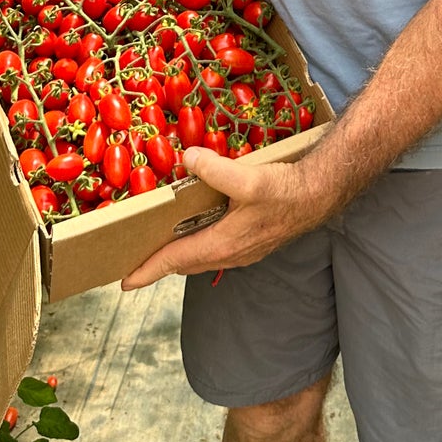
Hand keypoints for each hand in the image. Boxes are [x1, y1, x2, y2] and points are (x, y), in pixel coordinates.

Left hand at [119, 146, 327, 290]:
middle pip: (184, 263)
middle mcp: (229, 254)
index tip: (124, 282)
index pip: (174, 260)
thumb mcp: (247, 178)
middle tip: (136, 261)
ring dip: (178, 254)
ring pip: (200, 257)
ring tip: (161, 244)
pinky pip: (214, 249)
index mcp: (221, 244)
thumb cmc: (284, 191)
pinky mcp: (251, 242)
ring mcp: (241, 251)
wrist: (317, 196)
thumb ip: (214, 170)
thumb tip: (188, 159)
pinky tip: (198, 226)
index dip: (147, 270)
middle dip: (159, 264)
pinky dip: (197, 244)